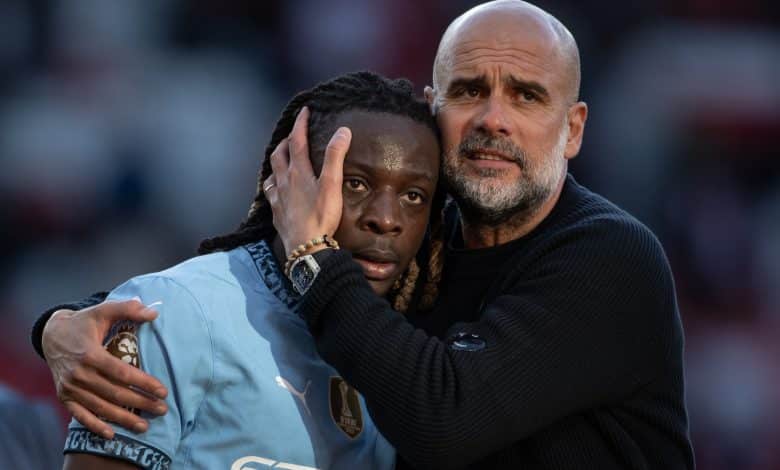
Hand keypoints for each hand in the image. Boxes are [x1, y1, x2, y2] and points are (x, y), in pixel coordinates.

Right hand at [42, 299, 168, 438]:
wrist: (51, 335)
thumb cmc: (84, 322)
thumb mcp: (104, 310)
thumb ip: (128, 308)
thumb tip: (154, 312)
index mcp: (90, 354)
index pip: (122, 373)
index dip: (144, 383)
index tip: (163, 391)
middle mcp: (79, 373)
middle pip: (115, 393)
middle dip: (141, 403)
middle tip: (162, 409)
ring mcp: (70, 387)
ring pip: (101, 407)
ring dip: (124, 419)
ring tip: (144, 426)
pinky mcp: (64, 396)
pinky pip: (80, 415)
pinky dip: (95, 425)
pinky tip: (112, 434)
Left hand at [265, 106, 351, 254]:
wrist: (306, 248)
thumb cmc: (321, 217)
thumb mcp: (332, 185)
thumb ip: (335, 157)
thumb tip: (342, 131)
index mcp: (298, 172)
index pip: (297, 140)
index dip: (300, 124)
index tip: (304, 111)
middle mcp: (284, 182)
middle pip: (279, 154)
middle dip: (286, 141)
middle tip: (294, 135)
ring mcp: (278, 198)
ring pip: (272, 173)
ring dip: (277, 162)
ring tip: (283, 159)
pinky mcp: (277, 214)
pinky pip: (270, 193)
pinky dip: (273, 184)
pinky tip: (277, 189)